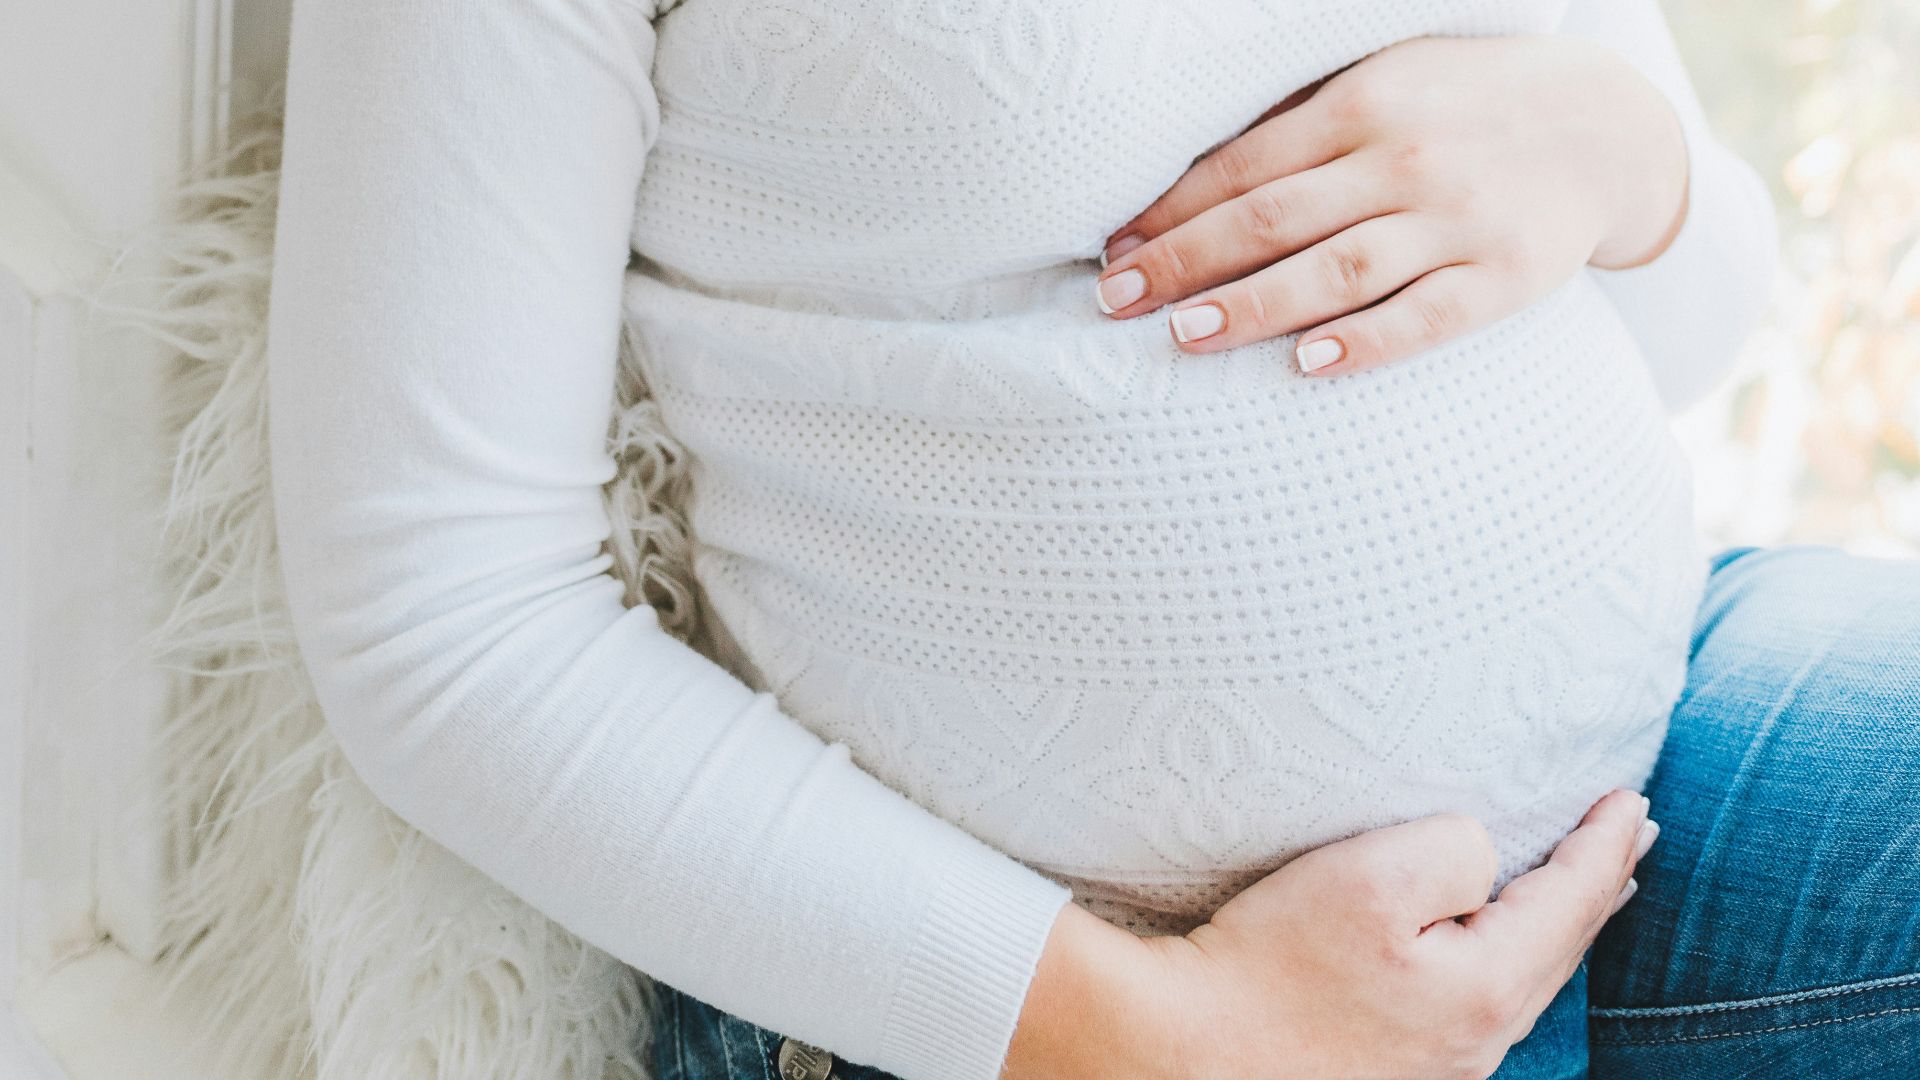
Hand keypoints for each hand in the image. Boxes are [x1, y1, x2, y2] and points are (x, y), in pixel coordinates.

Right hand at [1003, 789, 1657, 1079]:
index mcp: (1486, 990)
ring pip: (1521, 981)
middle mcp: (1477, 1041)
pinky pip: (1477, 1001)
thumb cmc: (1268, 962)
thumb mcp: (1371, 876)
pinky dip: (1506, 956)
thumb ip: (1455, 850)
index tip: (1633, 799)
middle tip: (1630, 834)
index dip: (1606, 844)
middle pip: (1560, 949)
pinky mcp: (1392, 1069)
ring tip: (1583, 887)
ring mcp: (1437, 1065)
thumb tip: (1482, 858)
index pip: (1573, 903)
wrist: (1181, 1051)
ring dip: (1556, 922)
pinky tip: (1491, 948)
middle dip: (1598, 886)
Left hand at [1093, 35, 1689, 375]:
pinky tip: (1307, 364)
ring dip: (1254, 305)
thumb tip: (1188, 184)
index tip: (1113, 253)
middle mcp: (1404, 158)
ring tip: (1184, 334)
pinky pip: (1427, 316)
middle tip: (1116, 302)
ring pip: (1338, 269)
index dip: (1171, 212)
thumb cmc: (1464, 106)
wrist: (1608, 124)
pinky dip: (1367, 342)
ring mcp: (1457, 218)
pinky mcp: (1504, 275)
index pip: (1244, 167)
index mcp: (1363, 104)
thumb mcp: (1386, 83)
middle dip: (1185, 261)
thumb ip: (1303, 127)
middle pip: (1273, 218)